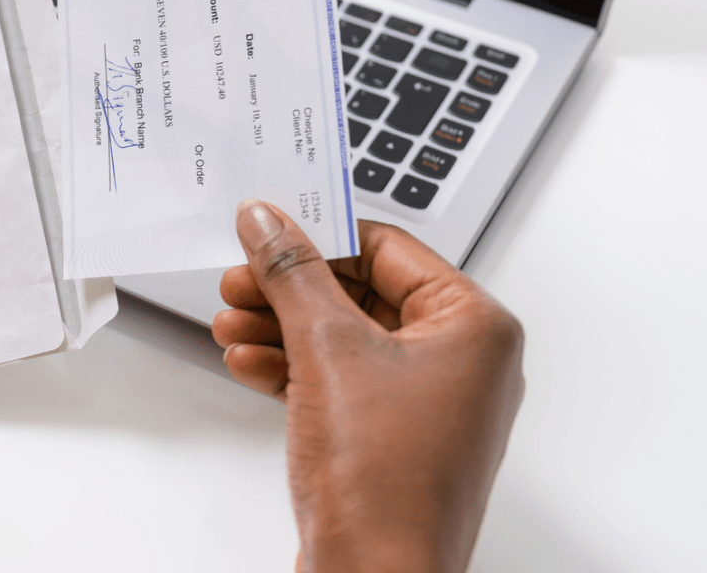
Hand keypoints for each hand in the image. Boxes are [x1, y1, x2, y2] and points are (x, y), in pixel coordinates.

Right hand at [213, 202, 523, 572]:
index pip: (388, 247)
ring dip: (281, 327)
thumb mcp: (327, 350)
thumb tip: (269, 222)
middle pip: (362, 292)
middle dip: (290, 288)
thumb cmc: (387, 485)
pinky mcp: (395, 437)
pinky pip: (342, 380)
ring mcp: (430, 404)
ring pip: (345, 338)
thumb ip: (292, 273)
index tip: (266, 228)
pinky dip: (294, 368)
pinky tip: (251, 364)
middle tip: (238, 280)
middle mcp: (463, 362)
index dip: (319, 235)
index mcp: (475, 327)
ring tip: (231, 324)